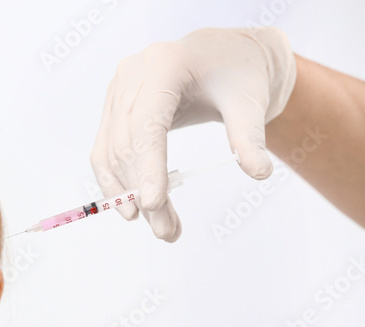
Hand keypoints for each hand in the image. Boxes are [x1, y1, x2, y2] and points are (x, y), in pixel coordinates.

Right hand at [91, 27, 296, 240]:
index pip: (147, 123)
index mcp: (163, 65)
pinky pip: (105, 152)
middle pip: (127, 144)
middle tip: (166, 231)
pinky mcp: (113, 109)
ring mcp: (117, 92)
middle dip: (143, 192)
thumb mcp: (250, 101)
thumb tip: (259, 172)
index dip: (148, 166)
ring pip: (110, 154)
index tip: (154, 204)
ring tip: (159, 226)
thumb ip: (250, 136)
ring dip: (128, 195)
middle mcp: (132, 76)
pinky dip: (117, 183)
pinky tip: (134, 208)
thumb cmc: (239, 75)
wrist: (226, 58)